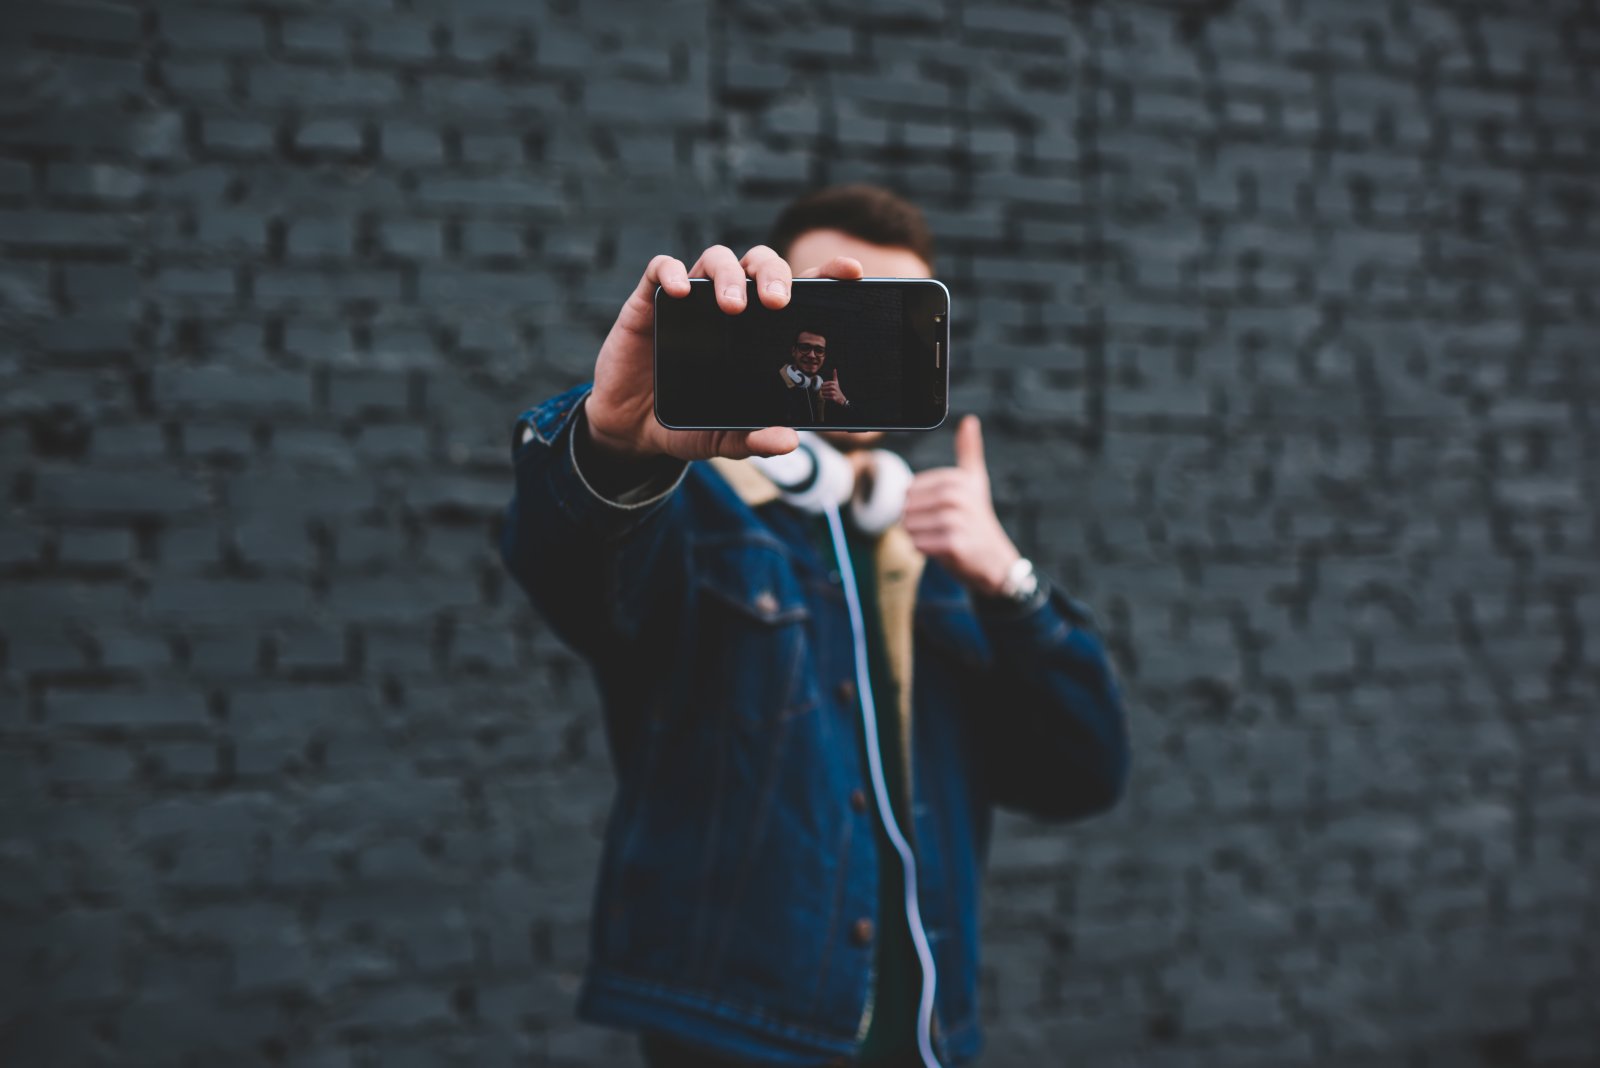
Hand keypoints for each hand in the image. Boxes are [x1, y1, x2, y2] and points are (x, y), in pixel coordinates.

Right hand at [585, 246, 864, 461]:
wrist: (631, 428)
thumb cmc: (688, 422)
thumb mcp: (723, 438)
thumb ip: (754, 440)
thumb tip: (789, 441)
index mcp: (760, 330)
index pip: (800, 291)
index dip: (827, 273)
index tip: (852, 270)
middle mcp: (730, 306)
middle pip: (761, 264)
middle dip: (775, 274)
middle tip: (778, 302)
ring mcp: (692, 300)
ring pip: (717, 258)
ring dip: (730, 275)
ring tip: (733, 306)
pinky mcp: (650, 301)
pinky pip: (661, 269)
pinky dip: (672, 272)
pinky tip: (680, 292)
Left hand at [819, 370, 848, 406]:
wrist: (841, 398)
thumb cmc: (837, 389)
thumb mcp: (836, 382)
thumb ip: (835, 375)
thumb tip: (835, 369)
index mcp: (834, 383)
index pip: (826, 383)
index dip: (823, 385)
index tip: (821, 386)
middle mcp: (834, 388)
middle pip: (825, 388)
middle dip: (822, 389)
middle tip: (820, 390)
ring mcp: (834, 393)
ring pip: (825, 392)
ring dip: (822, 393)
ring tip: (821, 393)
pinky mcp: (833, 398)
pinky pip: (826, 397)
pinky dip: (824, 397)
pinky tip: (823, 396)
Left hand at [903, 415, 1021, 595]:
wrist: (995, 560)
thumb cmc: (979, 519)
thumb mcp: (975, 481)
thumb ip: (969, 451)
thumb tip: (970, 420)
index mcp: (957, 479)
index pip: (910, 490)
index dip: (918, 505)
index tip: (940, 511)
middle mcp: (957, 497)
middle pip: (906, 508)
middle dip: (916, 522)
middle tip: (939, 528)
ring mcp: (955, 520)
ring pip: (909, 526)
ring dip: (918, 536)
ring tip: (941, 537)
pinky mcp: (952, 544)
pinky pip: (918, 544)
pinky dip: (924, 550)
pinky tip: (942, 550)